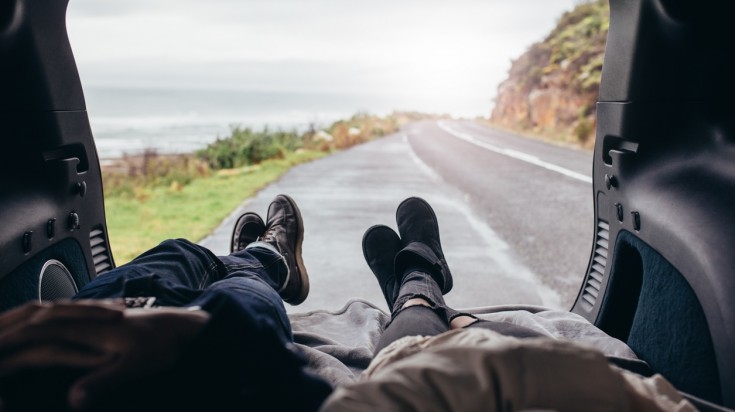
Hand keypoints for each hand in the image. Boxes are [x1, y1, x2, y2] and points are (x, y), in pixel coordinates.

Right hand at [0, 300, 208, 409]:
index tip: (3, 369)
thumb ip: (102, 380)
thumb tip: (73, 401)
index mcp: (86, 329)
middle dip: (15, 330)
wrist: (183, 328)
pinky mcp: (98, 328)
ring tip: (19, 355)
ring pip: (51, 318)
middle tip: (6, 366)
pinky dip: (53, 330)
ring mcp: (90, 322)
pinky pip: (65, 325)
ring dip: (35, 327)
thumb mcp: (135, 367)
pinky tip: (56, 348)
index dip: (18, 340)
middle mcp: (84, 321)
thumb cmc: (161, 345)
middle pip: (40, 318)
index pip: (40, 329)